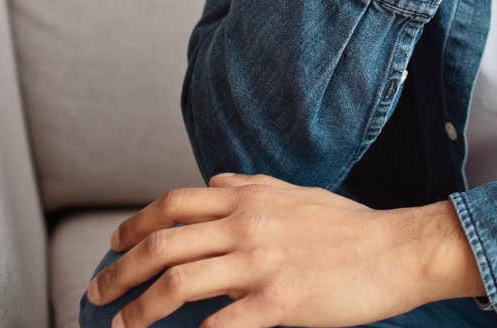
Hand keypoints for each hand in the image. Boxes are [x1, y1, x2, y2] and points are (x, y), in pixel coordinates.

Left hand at [86, 173, 482, 327]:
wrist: (399, 250)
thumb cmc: (351, 227)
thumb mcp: (297, 194)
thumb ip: (251, 187)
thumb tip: (213, 183)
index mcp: (250, 200)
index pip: (172, 205)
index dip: (133, 226)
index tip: (114, 247)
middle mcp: (248, 226)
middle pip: (162, 245)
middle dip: (118, 272)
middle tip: (97, 293)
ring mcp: (262, 264)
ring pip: (179, 284)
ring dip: (139, 310)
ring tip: (122, 326)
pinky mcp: (280, 302)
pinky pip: (221, 324)